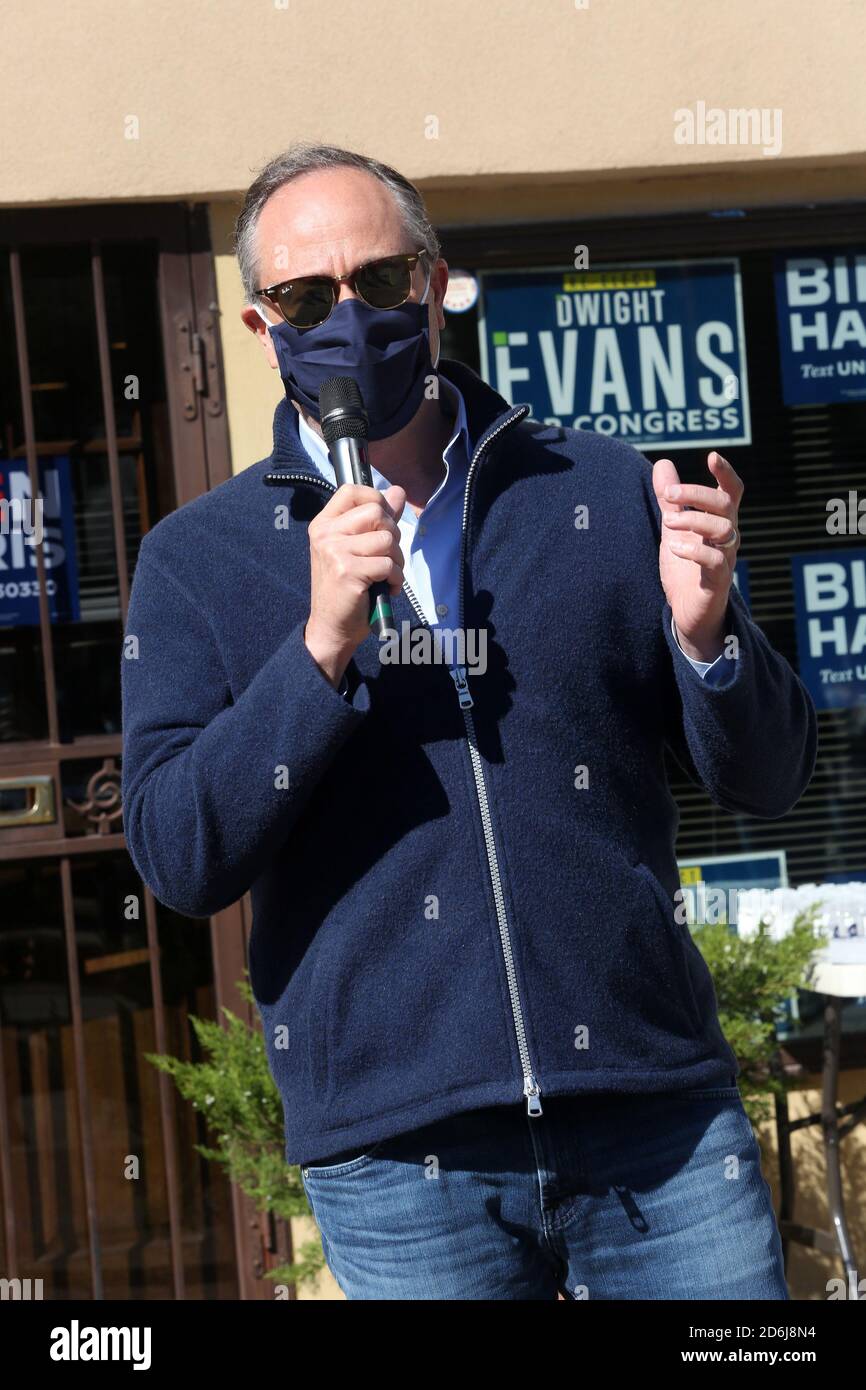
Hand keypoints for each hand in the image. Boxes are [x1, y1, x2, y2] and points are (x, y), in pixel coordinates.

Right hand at [305, 482, 405, 686]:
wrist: (331, 627)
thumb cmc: (345, 588)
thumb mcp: (356, 549)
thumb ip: (377, 519)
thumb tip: (398, 491)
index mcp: (323, 524)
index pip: (352, 490)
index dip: (376, 500)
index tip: (382, 523)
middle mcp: (325, 534)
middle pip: (377, 512)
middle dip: (393, 535)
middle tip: (386, 556)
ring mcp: (334, 551)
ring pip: (386, 539)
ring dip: (396, 560)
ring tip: (386, 575)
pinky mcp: (348, 571)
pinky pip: (388, 564)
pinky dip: (395, 579)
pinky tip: (386, 588)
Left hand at [652, 451, 742, 663]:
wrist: (690, 613)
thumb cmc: (687, 569)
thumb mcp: (674, 530)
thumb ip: (670, 499)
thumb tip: (663, 463)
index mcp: (719, 522)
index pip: (732, 492)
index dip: (726, 473)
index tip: (712, 455)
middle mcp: (728, 537)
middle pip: (725, 505)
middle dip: (697, 494)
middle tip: (668, 495)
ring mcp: (726, 558)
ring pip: (725, 530)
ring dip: (695, 520)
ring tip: (668, 522)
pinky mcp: (718, 581)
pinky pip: (716, 561)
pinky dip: (695, 551)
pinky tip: (674, 548)